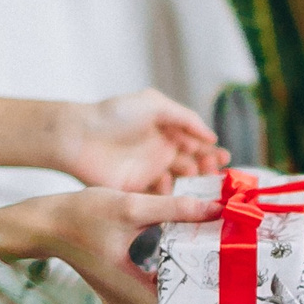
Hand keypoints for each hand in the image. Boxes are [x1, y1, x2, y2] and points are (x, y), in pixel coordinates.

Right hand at [0, 187, 219, 303]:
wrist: (43, 224)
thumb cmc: (80, 215)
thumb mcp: (131, 207)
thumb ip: (175, 208)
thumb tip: (216, 210)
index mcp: (130, 290)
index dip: (209, 301)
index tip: (230, 285)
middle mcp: (125, 303)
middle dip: (202, 289)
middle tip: (227, 269)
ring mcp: (119, 299)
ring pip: (163, 298)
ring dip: (187, 281)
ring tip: (213, 261)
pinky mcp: (116, 290)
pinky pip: (150, 290)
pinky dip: (170, 276)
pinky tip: (184, 256)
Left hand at [68, 90, 227, 192]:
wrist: (78, 136)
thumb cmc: (114, 115)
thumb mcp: (155, 104)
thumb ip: (186, 118)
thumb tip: (211, 136)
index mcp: (166, 131)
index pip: (197, 144)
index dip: (212, 152)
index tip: (224, 160)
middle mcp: (160, 152)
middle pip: (193, 165)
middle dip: (208, 170)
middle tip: (216, 175)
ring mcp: (149, 172)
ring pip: (180, 183)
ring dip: (194, 186)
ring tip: (201, 186)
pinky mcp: (136, 190)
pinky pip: (160, 198)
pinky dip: (172, 199)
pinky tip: (177, 196)